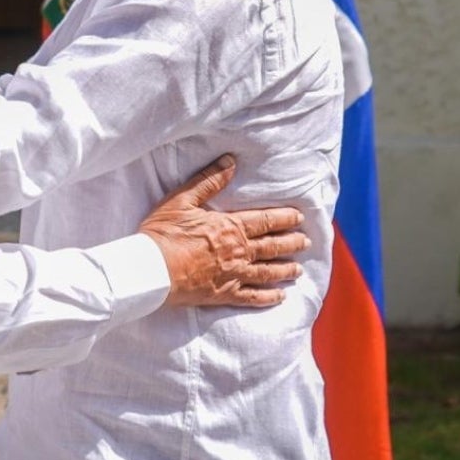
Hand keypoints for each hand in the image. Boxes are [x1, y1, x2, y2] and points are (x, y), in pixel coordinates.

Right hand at [138, 155, 308, 307]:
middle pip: (272, 246)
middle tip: (306, 241)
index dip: (284, 218)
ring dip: (286, 268)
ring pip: (268, 272)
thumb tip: (230, 162)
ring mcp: (234, 274)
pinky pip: (253, 296)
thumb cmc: (164, 233)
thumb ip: (208, 181)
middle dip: (292, 243)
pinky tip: (280, 296)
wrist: (153, 270)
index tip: (299, 217)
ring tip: (298, 268)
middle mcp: (239, 251)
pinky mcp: (225, 294)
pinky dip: (269, 297)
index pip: (265, 220)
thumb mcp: (182, 200)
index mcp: (230, 227)